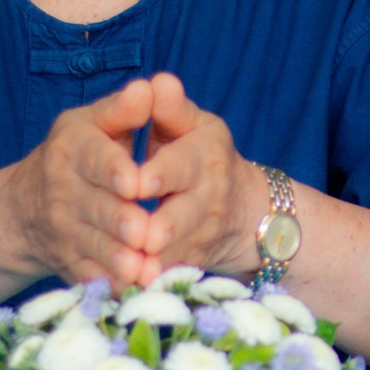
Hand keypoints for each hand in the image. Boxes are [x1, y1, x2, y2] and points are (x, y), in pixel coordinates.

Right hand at [1, 79, 159, 287]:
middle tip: (146, 231)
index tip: (136, 181)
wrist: (26, 208)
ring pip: (93, 244)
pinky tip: (132, 290)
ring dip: (118, 258)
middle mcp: (62, 188)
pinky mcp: (68, 262)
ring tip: (143, 267)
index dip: (114, 170)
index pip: (94, 158)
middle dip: (121, 220)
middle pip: (95, 206)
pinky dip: (110, 284)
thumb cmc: (80, 154)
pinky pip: (89, 275)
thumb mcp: (94, 123)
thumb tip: (150, 88)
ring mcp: (63, 229)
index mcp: (72, 147)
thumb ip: (124, 110)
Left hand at [137, 73, 263, 275]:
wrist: (243, 211)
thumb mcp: (193, 127)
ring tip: (129, 268)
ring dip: (153, 262)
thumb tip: (157, 82)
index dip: (159, 174)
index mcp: (204, 156)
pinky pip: (169, 277)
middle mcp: (208, 197)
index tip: (134, 182)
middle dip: (161, 227)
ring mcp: (202, 236)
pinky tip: (127, 287)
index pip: (182, 165)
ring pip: (176, 252)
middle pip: (184, 215)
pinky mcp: (192, 264)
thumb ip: (169, 108)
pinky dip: (149, 283)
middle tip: (136, 235)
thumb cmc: (200, 157)